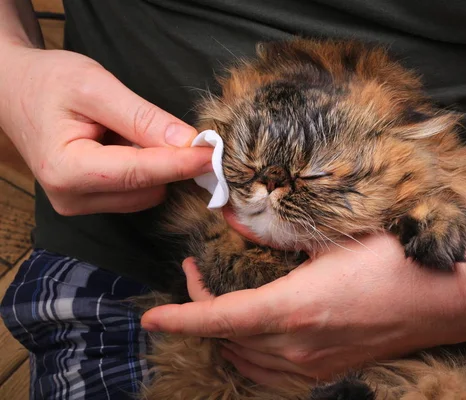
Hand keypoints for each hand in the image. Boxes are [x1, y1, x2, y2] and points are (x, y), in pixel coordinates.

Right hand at [0, 42, 212, 214]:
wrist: (15, 90)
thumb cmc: (49, 82)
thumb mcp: (95, 86)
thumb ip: (141, 117)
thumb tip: (186, 141)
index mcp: (67, 170)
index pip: (140, 173)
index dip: (181, 164)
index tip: (214, 155)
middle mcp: (72, 198)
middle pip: (146, 187)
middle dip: (168, 161)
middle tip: (172, 129)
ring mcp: (81, 204)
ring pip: (146, 193)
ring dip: (154, 164)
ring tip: (126, 131)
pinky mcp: (90, 203)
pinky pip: (136, 192)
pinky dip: (144, 170)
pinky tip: (123, 145)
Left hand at [142, 232, 465, 385]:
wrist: (447, 298)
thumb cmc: (392, 259)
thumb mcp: (333, 236)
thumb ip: (277, 232)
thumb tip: (234, 215)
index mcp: (294, 309)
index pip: (218, 320)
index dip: (180, 319)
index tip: (151, 318)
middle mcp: (297, 346)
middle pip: (227, 338)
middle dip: (200, 311)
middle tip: (198, 275)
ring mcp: (313, 364)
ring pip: (246, 360)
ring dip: (224, 333)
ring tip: (219, 300)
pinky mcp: (329, 370)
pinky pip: (272, 372)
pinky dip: (249, 353)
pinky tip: (251, 333)